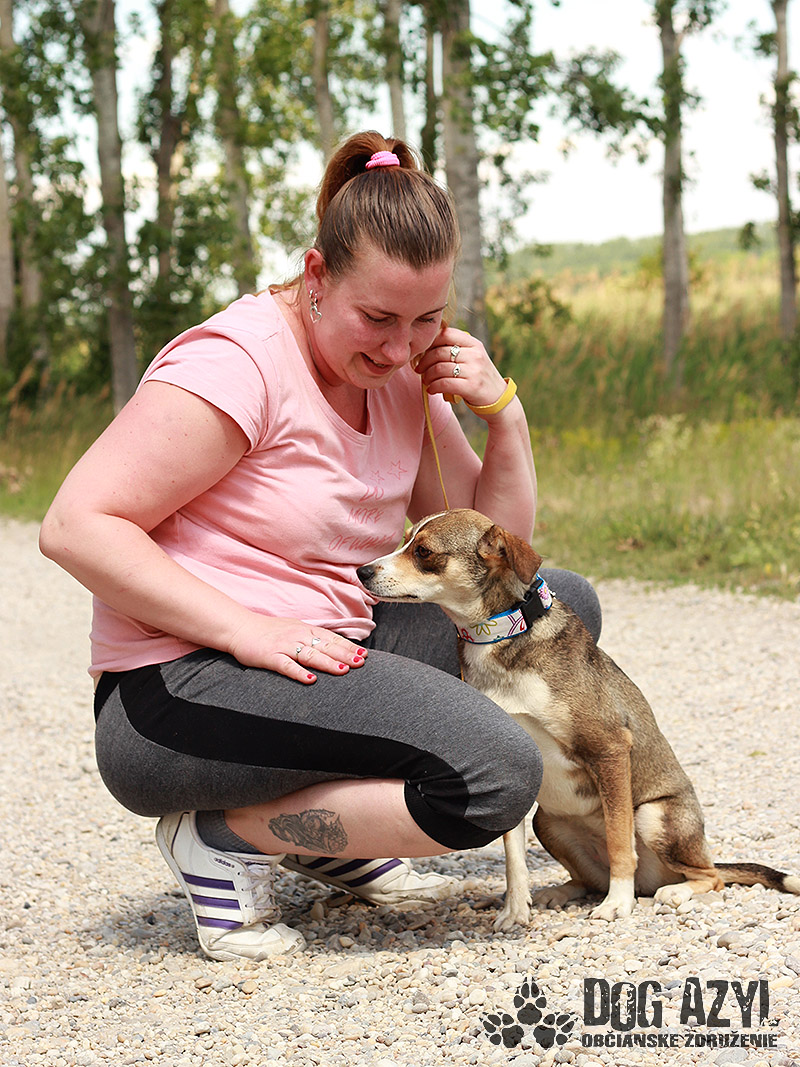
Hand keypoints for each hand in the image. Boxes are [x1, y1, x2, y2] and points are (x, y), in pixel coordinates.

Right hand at [226, 615, 366, 683]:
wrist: (240, 628)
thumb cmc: (269, 631)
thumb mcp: (294, 629)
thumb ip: (312, 637)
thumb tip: (332, 646)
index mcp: (305, 629)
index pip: (331, 638)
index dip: (348, 647)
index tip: (364, 655)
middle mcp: (297, 636)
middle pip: (325, 646)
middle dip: (344, 654)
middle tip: (361, 663)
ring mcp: (284, 646)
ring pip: (309, 655)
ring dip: (327, 663)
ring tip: (343, 670)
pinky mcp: (270, 656)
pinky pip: (286, 665)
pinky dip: (299, 673)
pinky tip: (311, 680)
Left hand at [413, 327, 508, 415]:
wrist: (499, 399)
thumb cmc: (479, 378)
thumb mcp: (473, 358)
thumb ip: (456, 350)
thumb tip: (426, 348)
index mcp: (474, 344)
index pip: (446, 334)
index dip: (430, 342)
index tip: (423, 353)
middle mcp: (475, 355)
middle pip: (439, 352)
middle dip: (424, 362)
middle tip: (419, 370)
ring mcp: (475, 370)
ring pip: (439, 368)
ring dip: (428, 376)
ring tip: (426, 381)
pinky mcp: (472, 387)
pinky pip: (444, 383)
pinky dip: (433, 387)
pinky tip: (431, 390)